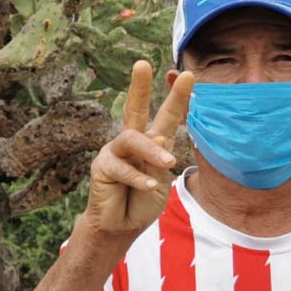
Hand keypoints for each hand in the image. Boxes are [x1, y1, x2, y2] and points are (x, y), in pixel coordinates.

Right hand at [84, 60, 192, 237]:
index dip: (178, 97)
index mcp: (152, 143)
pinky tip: (148, 184)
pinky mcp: (102, 166)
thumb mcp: (161, 181)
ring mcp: (115, 152)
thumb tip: (157, 137)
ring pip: (134, 139)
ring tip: (166, 164)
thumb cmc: (142, 202)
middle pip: (135, 108)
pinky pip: (122, 166)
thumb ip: (159, 160)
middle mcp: (132, 142)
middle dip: (139, 86)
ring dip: (152, 151)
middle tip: (143, 64)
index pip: (167, 116)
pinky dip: (138, 176)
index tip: (188, 74)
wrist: (120, 227)